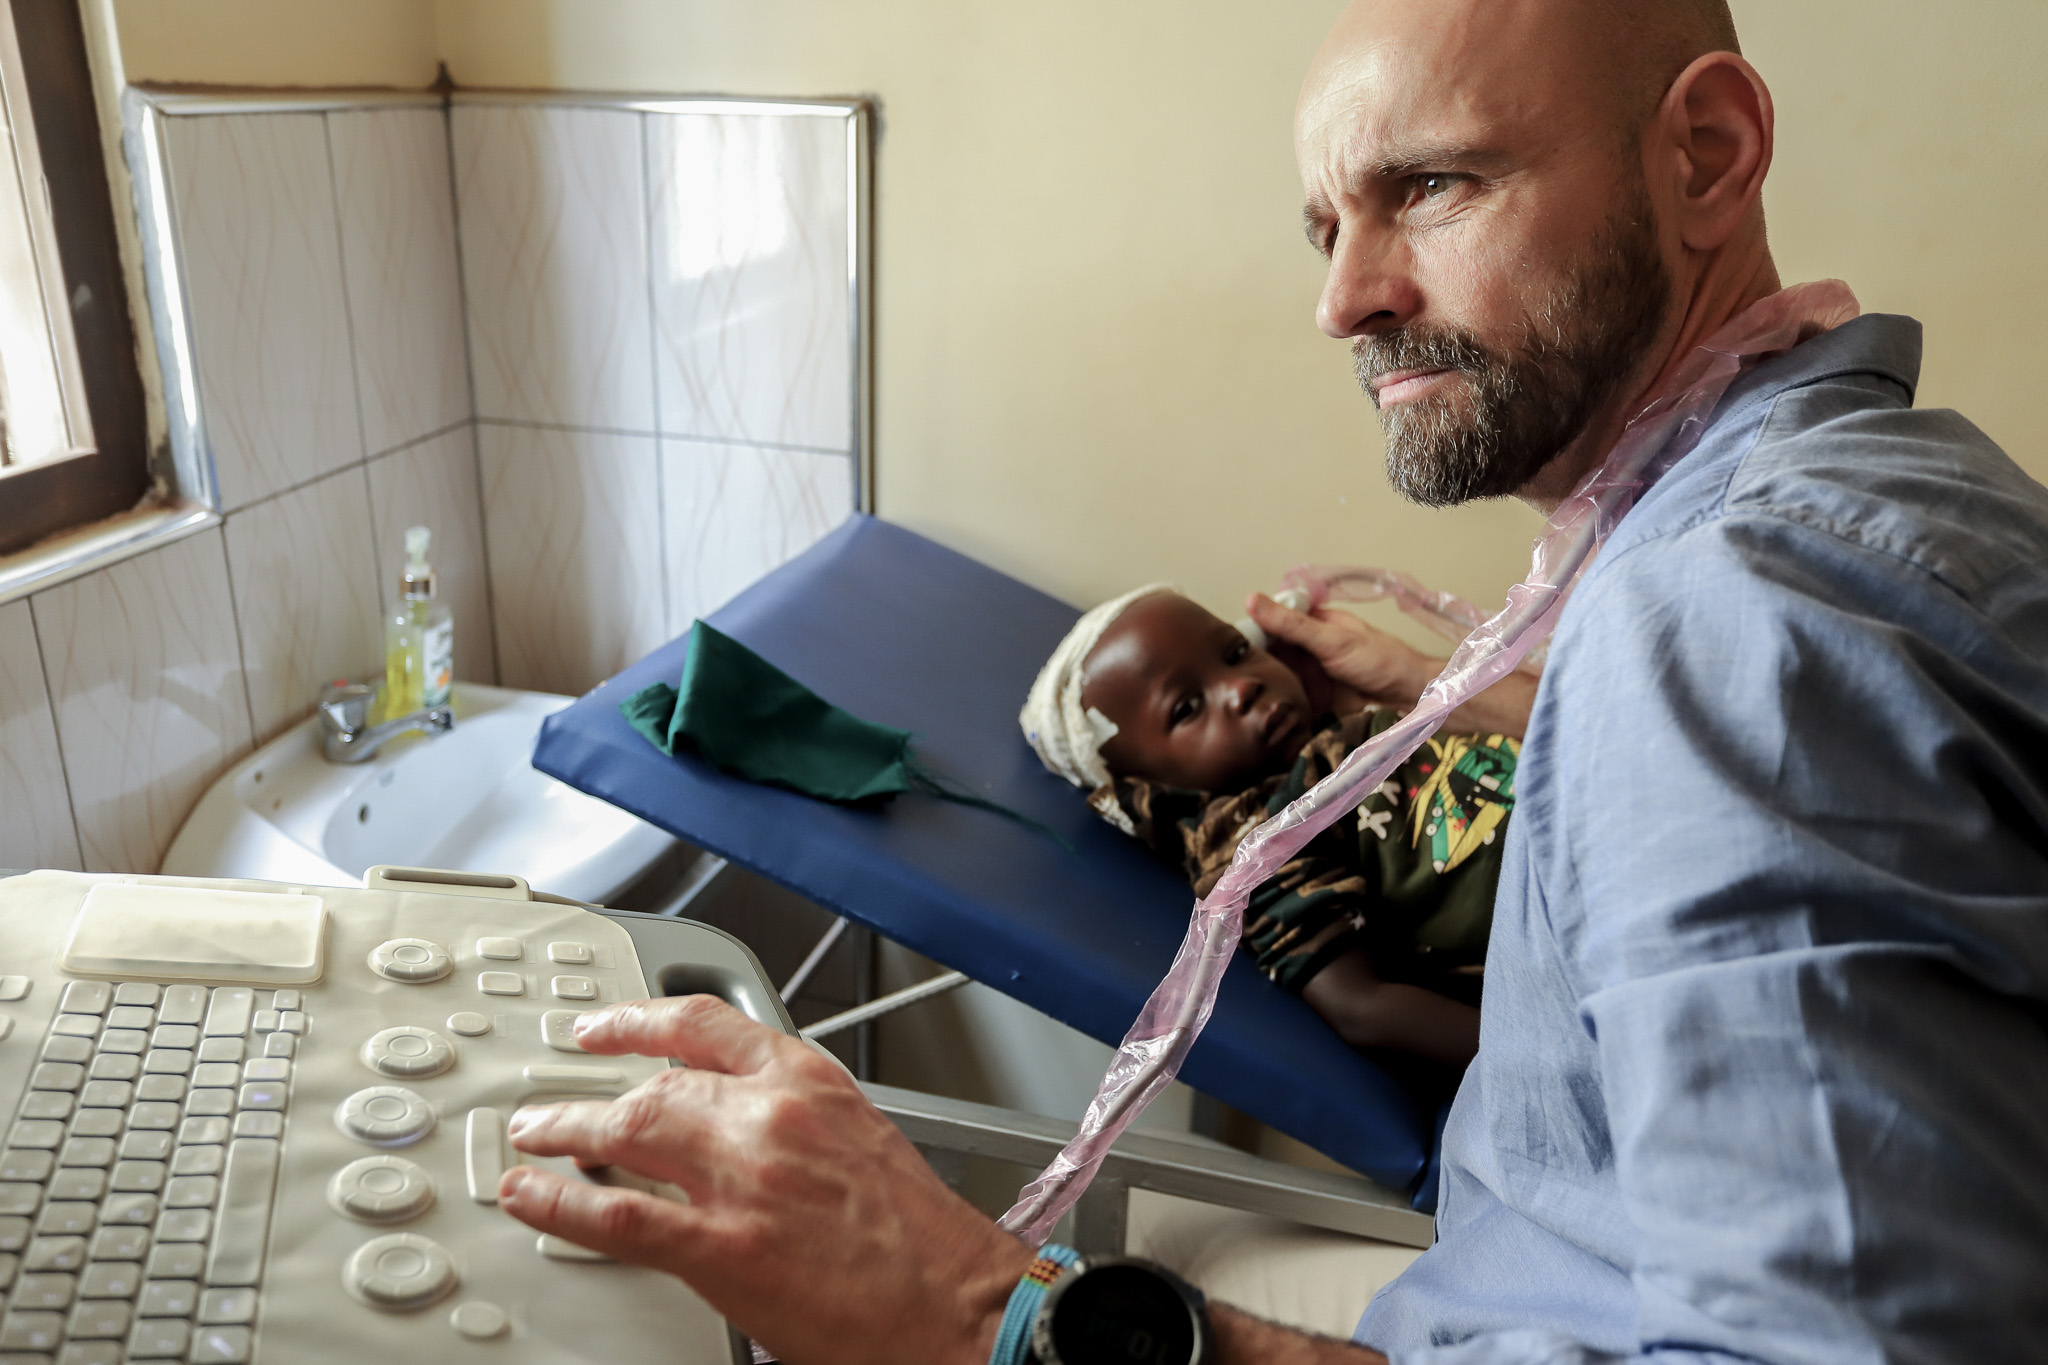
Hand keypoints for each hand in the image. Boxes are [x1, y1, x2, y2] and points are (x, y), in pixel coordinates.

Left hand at [497, 995, 1032, 1364]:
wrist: (960, 1305)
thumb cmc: (925, 1242)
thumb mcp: (862, 1143)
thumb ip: (794, 1123)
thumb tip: (732, 1132)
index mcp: (810, 1083)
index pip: (706, 1022)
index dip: (638, 1020)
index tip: (604, 1027)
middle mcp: (770, 1116)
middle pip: (654, 1083)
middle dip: (590, 1092)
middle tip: (552, 1105)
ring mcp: (741, 1179)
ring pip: (626, 1133)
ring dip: (566, 1134)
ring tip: (533, 1142)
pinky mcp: (721, 1247)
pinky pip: (618, 1217)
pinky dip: (562, 1204)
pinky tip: (533, 1198)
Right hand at [1247, 593, 1535, 737]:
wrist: (1414, 700)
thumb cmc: (1382, 662)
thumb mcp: (1331, 639)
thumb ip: (1291, 624)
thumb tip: (1252, 599)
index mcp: (1312, 626)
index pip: (1271, 624)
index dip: (1248, 632)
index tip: (1223, 645)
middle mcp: (1308, 651)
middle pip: (1269, 655)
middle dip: (1249, 666)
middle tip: (1221, 680)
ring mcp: (1310, 679)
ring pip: (1275, 682)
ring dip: (1260, 691)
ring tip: (1231, 702)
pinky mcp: (1315, 706)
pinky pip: (1288, 707)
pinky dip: (1275, 711)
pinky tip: (1254, 720)